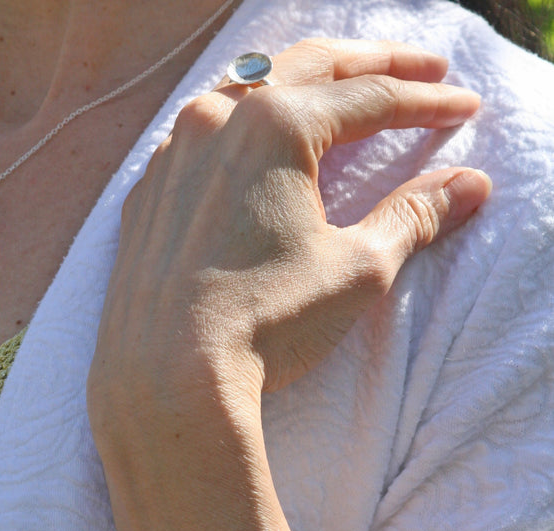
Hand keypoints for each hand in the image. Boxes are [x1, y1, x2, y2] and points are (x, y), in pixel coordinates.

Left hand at [89, 39, 489, 422]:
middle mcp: (214, 123)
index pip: (369, 98)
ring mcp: (171, 155)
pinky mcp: (146, 194)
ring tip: (338, 90)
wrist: (166, 379)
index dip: (426, 101)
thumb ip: (412, 217)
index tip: (463, 106)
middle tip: (423, 67)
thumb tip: (469, 185)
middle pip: (308, 69)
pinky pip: (199, 139)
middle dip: (373, 65)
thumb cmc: (264, 324)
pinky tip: (252, 144)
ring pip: (245, 92)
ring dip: (300, 84)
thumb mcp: (356, 269)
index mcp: (274, 127)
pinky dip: (240, 129)